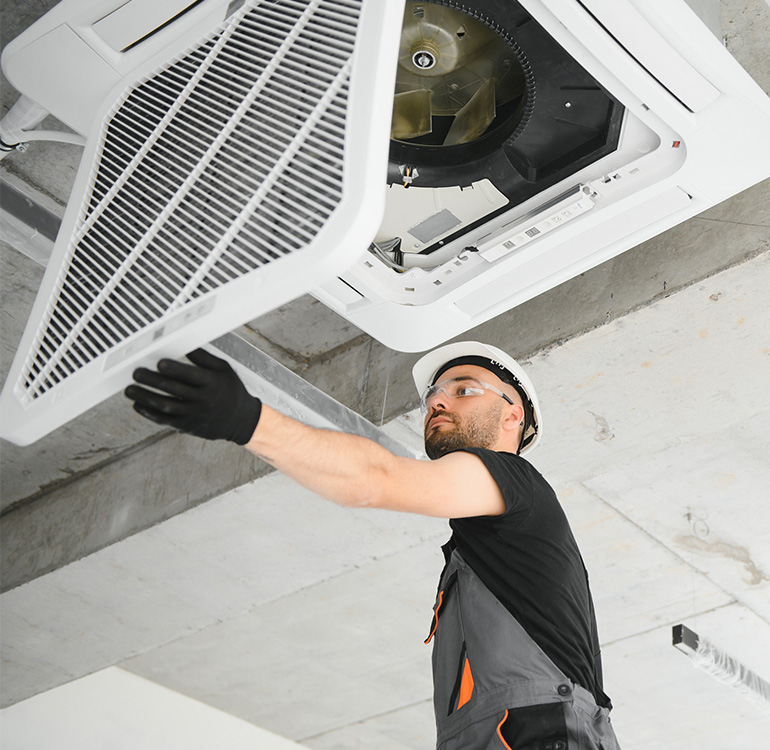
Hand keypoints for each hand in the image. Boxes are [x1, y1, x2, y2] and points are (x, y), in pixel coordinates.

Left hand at [125, 348, 261, 444]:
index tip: (159, 363)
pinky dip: (149, 413)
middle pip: (174, 389)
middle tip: (136, 373)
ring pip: (166, 406)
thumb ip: (203, 357)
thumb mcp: (223, 369)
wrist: (240, 419)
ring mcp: (194, 415)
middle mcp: (204, 400)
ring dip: (145, 397)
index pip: (191, 375)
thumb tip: (184, 344)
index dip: (174, 369)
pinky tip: (138, 405)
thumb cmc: (231, 390)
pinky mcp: (187, 426)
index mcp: (213, 383)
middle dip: (152, 381)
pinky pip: (165, 420)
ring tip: (130, 389)